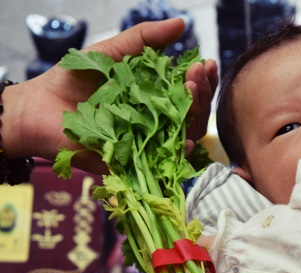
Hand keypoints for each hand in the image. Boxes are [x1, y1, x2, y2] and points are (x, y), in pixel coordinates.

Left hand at [2, 18, 217, 173]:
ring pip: (185, 135)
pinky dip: (179, 153)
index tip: (205, 63)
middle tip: (197, 74)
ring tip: (191, 90)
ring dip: (195, 116)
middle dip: (201, 93)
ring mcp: (148, 142)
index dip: (202, 80)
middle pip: (193, 114)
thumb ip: (144, 39)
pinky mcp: (136, 162)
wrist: (37, 108)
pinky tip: (188, 139)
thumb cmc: (71, 80)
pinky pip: (164, 162)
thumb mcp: (111, 53)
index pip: (189, 92)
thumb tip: (182, 23)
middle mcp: (156, 121)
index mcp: (154, 97)